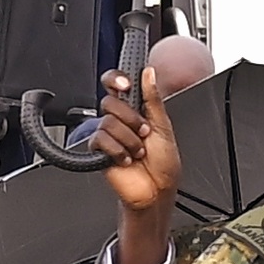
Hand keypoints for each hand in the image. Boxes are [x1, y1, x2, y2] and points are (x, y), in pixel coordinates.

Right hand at [93, 63, 184, 263]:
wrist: (157, 190)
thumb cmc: (164, 163)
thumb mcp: (164, 126)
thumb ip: (153, 99)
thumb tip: (149, 72)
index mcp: (135, 109)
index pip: (116, 83)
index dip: (116, 79)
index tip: (125, 85)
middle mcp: (119, 119)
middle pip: (110, 102)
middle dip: (132, 120)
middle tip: (144, 134)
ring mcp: (108, 134)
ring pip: (108, 122)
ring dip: (130, 140)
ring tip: (139, 152)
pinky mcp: (98, 150)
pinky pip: (101, 140)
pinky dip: (119, 151)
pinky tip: (127, 160)